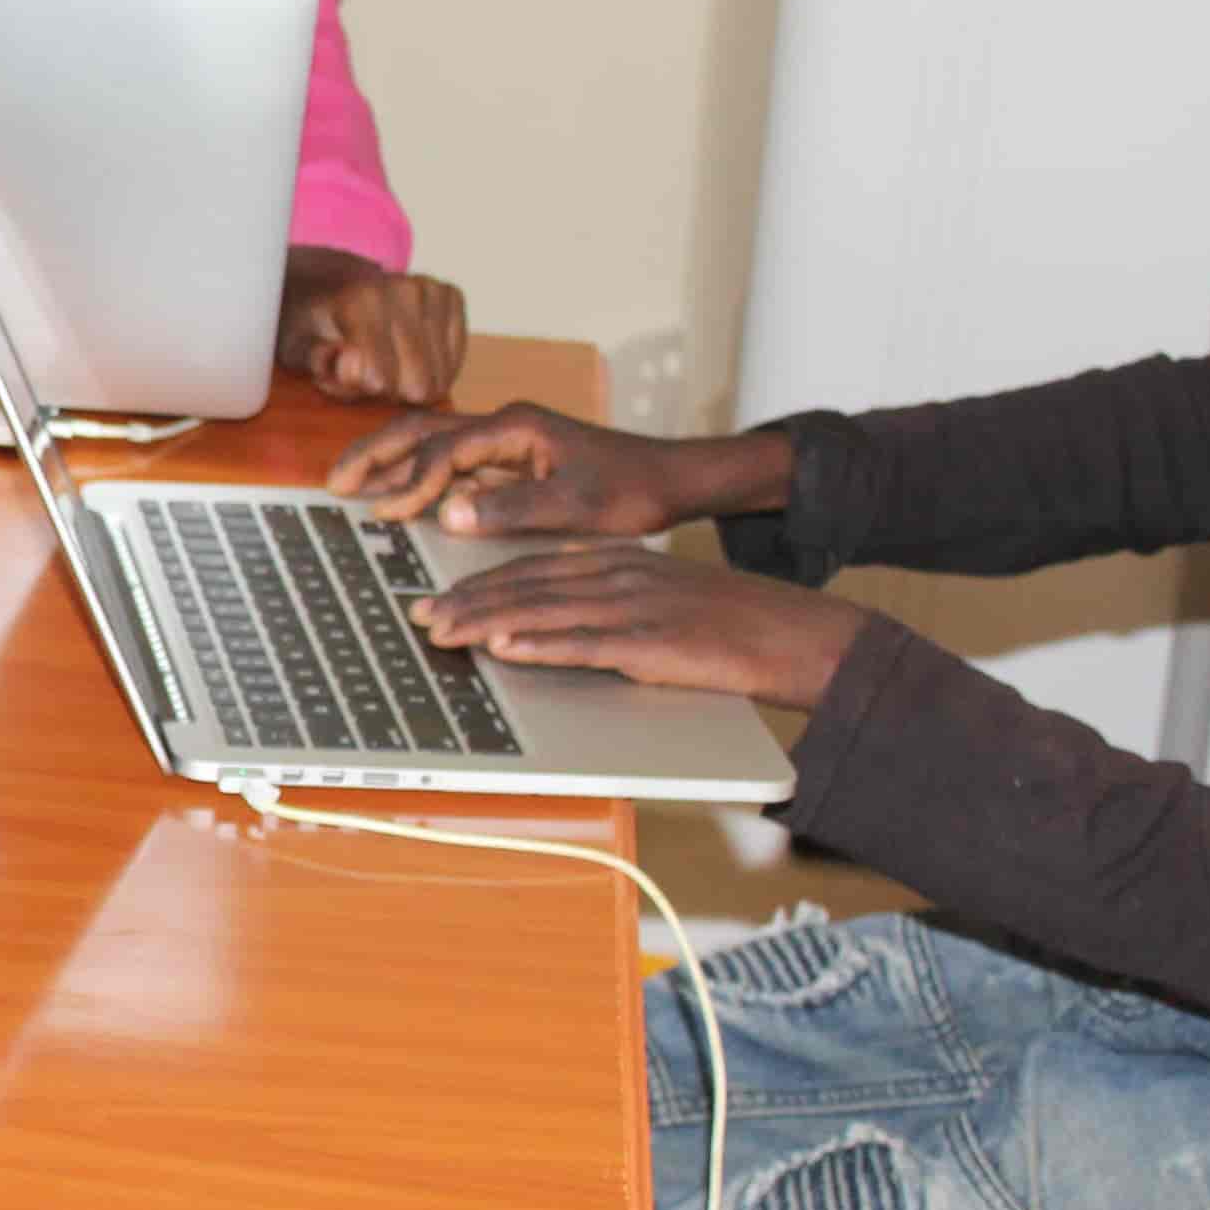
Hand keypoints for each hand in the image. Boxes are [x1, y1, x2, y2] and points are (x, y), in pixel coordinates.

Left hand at [277, 248, 468, 404]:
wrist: (331, 286)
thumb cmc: (312, 325)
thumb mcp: (296, 348)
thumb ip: (318, 361)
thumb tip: (357, 366)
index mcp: (360, 300)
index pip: (380, 379)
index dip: (361, 388)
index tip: (343, 371)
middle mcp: (402, 288)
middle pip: (416, 385)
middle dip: (390, 391)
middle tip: (369, 372)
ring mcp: (431, 289)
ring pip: (438, 379)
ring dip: (412, 382)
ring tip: (388, 362)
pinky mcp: (451, 295)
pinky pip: (454, 363)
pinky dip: (433, 369)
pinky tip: (410, 356)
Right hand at [328, 402, 794, 538]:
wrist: (672, 479)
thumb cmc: (631, 489)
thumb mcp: (574, 504)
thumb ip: (508, 508)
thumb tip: (446, 512)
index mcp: (516, 427)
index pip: (446, 451)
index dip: (415, 482)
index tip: (390, 514)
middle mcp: (504, 425)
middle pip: (422, 430)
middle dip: (375, 456)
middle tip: (335, 484)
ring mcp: (505, 440)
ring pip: (431, 442)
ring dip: (390, 463)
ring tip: (351, 487)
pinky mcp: (510, 458)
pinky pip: (450, 461)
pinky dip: (417, 476)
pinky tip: (400, 498)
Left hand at [414, 546, 869, 711]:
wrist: (791, 632)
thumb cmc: (726, 622)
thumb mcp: (657, 597)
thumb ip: (605, 604)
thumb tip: (550, 623)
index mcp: (618, 561)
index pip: (532, 568)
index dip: (480, 582)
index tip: (438, 595)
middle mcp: (618, 576)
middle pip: (525, 586)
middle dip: (466, 602)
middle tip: (418, 616)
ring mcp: (634, 607)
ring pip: (542, 611)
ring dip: (485, 622)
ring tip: (441, 633)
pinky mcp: (652, 641)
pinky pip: (585, 643)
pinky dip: (540, 645)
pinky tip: (505, 647)